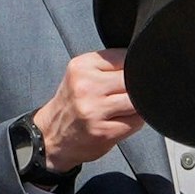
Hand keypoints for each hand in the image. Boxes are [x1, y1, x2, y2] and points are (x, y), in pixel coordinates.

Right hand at [32, 50, 143, 171]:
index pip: (125, 57)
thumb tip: (144, 66)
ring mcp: (94, 110)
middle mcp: (86, 86)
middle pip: (133, 80)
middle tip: (120, 96)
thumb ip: (109, 66)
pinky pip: (136, 122)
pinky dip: (133, 122)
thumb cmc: (72, 104)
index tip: (123, 77)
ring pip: (138, 101)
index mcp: (81, 66)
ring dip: (137, 106)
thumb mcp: (81, 75)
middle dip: (136, 88)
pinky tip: (116, 122)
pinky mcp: (104, 132)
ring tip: (119, 109)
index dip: (132, 68)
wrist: (49, 136)